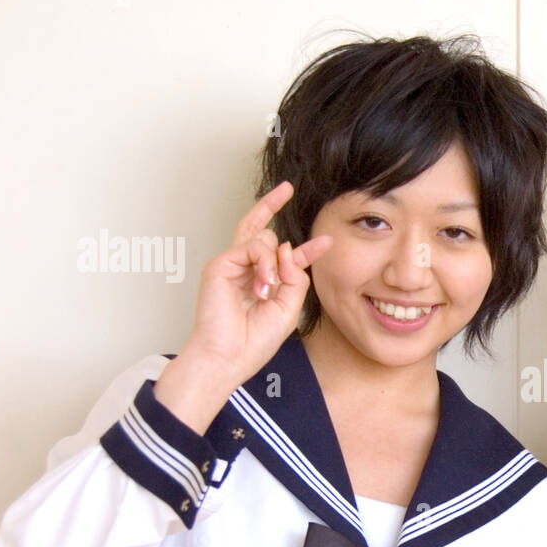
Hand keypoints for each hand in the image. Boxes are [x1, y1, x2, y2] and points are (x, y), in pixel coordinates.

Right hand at [154, 182, 331, 430]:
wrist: (230, 357)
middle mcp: (245, 269)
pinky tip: (262, 285)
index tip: (326, 241)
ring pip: (263, 238)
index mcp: (261, 281)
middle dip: (272, 207)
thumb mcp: (288, 307)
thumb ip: (295, 277)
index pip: (283, 256)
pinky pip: (251, 246)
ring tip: (269, 289)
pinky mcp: (220, 265)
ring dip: (275, 262)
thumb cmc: (254, 340)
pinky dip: (263, 262)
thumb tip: (290, 248)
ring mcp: (231, 265)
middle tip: (287, 189)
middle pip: (260, 229)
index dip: (305, 249)